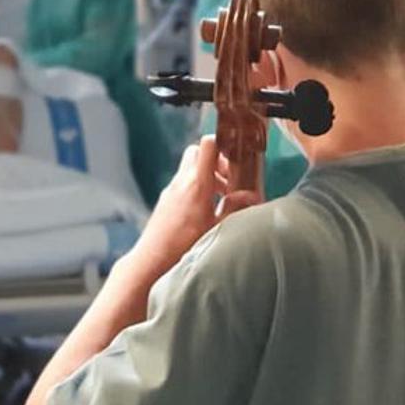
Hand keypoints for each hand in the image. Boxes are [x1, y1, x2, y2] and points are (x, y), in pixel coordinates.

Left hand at [131, 136, 260, 276]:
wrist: (152, 260)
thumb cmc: (184, 246)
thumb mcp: (217, 228)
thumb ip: (235, 208)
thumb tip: (252, 196)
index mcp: (198, 184)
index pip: (208, 145)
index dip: (224, 144)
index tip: (237, 159)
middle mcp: (182, 181)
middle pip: (198, 151)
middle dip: (216, 160)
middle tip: (229, 180)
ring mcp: (171, 189)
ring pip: (190, 168)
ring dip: (207, 175)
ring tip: (220, 198)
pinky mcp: (165, 200)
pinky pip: (182, 183)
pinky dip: (195, 187)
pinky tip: (204, 210)